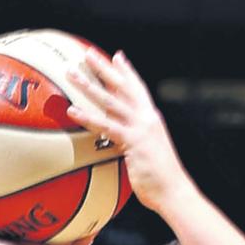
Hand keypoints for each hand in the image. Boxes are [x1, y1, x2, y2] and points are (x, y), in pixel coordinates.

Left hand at [66, 49, 192, 214]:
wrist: (173, 191)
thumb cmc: (160, 180)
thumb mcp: (148, 154)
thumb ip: (136, 142)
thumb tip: (122, 143)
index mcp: (151, 120)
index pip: (138, 89)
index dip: (127, 72)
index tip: (117, 56)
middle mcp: (147, 118)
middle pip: (123, 87)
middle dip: (105, 68)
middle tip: (88, 53)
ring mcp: (141, 128)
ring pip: (111, 101)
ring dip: (90, 85)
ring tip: (72, 73)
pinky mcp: (134, 141)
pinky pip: (106, 126)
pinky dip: (88, 117)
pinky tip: (73, 111)